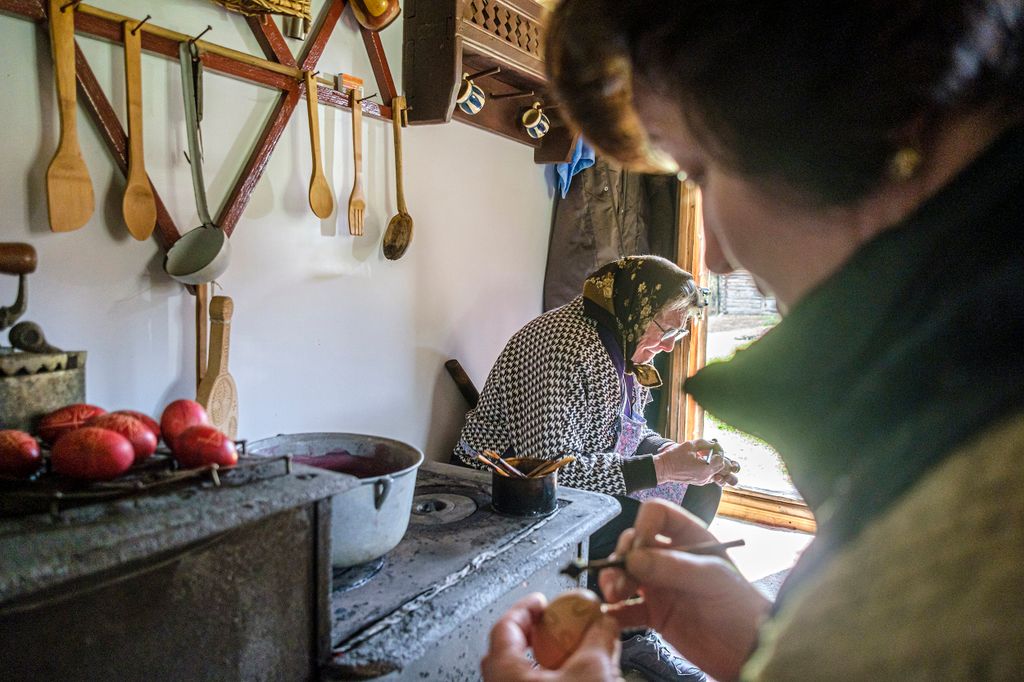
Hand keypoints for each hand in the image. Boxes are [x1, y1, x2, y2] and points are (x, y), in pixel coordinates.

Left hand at [481, 593, 623, 680]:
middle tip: (556, 625)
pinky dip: (551, 678)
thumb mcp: (593, 671)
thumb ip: (599, 639)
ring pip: (521, 673)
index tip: (542, 601)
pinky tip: (574, 679)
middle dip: (537, 633)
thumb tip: (605, 623)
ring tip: (571, 654)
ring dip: (545, 660)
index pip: (505, 625)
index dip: (526, 607)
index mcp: (504, 670)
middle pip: (510, 648)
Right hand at [599, 500, 770, 681]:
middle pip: (634, 545)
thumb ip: (673, 567)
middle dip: (621, 558)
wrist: (751, 652)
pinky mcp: (656, 615)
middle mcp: (671, 558)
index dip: (643, 527)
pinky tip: (610, 615)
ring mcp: (662, 586)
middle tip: (620, 581)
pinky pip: (627, 609)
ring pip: (626, 574)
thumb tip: (633, 558)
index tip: (637, 550)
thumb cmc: (741, 608)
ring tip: (613, 596)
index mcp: (690, 539)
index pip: (657, 515)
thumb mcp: (712, 580)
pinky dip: (615, 611)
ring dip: (613, 582)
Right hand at [654, 439, 739, 485]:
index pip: (721, 459)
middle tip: (713, 451)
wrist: (663, 469)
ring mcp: (703, 480)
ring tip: (710, 458)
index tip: (713, 446)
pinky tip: (703, 462)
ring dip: (717, 465)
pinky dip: (711, 469)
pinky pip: (711, 476)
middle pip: (722, 468)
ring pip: (718, 474)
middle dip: (720, 458)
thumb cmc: (674, 456)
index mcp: (705, 468)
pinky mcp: (699, 482)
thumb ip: (705, 443)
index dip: (719, 451)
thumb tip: (714, 443)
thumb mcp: (690, 445)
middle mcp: (706, 476)